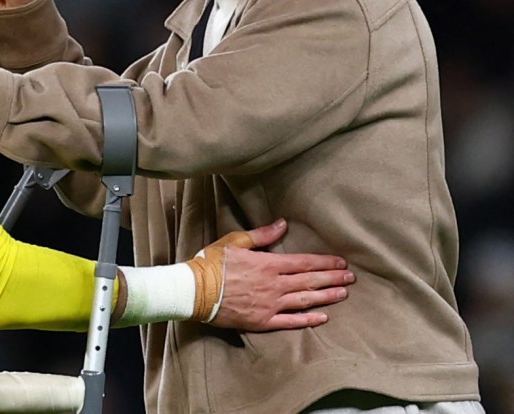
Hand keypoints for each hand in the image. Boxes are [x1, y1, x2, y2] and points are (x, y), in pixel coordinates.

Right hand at [189, 219, 354, 330]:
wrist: (195, 290)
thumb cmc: (212, 263)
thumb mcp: (235, 241)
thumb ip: (262, 235)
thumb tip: (283, 224)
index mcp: (268, 264)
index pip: (303, 262)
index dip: (324, 262)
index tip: (341, 262)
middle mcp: (274, 285)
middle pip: (309, 281)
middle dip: (332, 278)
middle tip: (351, 278)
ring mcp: (270, 305)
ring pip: (305, 300)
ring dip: (326, 297)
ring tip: (343, 294)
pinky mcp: (263, 321)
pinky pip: (290, 321)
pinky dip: (308, 320)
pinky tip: (322, 317)